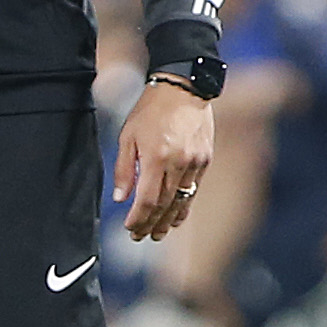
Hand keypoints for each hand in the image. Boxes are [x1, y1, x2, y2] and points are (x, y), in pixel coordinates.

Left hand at [113, 79, 214, 240]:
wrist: (183, 89)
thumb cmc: (151, 110)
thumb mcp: (128, 135)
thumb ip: (124, 169)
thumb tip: (121, 198)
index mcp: (156, 157)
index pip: (147, 200)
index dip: (138, 219)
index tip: (130, 229)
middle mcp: (178, 164)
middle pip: (165, 206)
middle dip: (152, 224)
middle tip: (141, 237)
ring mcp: (195, 163)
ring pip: (181, 201)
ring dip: (169, 221)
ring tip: (158, 234)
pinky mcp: (205, 160)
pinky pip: (194, 190)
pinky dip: (184, 206)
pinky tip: (176, 216)